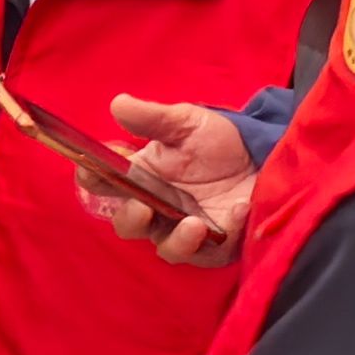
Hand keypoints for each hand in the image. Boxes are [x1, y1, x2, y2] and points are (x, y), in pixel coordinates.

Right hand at [82, 97, 254, 266]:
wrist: (264, 156)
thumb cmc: (218, 141)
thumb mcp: (187, 123)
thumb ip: (152, 119)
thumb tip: (118, 103)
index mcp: (140, 178)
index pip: (102, 183)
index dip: (90, 177)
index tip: (90, 169)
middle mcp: (155, 209)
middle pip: (127, 224)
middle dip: (131, 219)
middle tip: (143, 207)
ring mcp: (183, 230)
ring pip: (166, 248)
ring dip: (177, 240)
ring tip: (194, 224)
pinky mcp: (214, 246)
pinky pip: (211, 251)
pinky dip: (225, 233)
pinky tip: (238, 209)